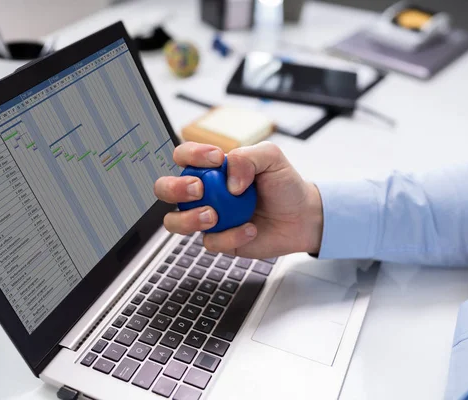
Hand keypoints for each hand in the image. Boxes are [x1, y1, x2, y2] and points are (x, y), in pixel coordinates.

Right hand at [154, 141, 322, 258]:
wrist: (302, 217)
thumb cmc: (284, 185)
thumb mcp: (271, 158)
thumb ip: (246, 158)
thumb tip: (227, 182)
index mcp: (211, 168)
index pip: (184, 156)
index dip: (192, 155)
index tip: (216, 160)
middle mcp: (204, 192)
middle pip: (165, 188)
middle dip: (174, 188)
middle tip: (199, 189)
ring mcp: (208, 217)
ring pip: (174, 221)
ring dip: (189, 218)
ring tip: (214, 216)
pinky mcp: (219, 239)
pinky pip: (210, 242)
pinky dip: (230, 237)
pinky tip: (249, 229)